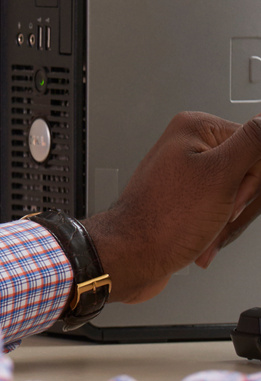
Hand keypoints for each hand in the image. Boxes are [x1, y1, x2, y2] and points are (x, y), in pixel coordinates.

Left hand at [86, 112, 260, 303]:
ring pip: (239, 196)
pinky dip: (221, 229)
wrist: (134, 256)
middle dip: (242, 204)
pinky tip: (206, 240)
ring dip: (230, 222)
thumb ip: (252, 143)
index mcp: (197, 128)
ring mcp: (191, 171)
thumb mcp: (220, 175)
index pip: (256, 146)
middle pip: (249, 173)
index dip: (252, 179)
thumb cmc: (165, 219)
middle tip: (221, 213)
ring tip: (208, 232)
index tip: (235, 194)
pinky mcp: (192, 196)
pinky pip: (224, 209)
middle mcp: (192, 144)